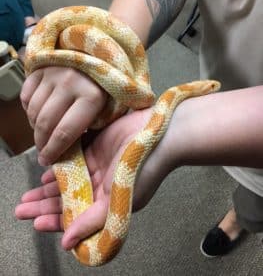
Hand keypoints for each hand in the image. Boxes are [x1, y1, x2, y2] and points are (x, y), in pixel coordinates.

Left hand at [15, 108, 168, 249]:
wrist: (159, 136)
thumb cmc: (144, 170)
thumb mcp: (118, 201)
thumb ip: (91, 220)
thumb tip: (67, 243)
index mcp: (107, 204)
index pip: (76, 217)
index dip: (55, 222)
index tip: (36, 223)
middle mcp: (100, 187)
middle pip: (67, 199)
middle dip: (44, 205)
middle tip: (22, 209)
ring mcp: (97, 167)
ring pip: (66, 181)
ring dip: (48, 188)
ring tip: (29, 195)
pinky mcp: (95, 148)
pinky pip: (72, 158)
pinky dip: (59, 165)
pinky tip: (46, 172)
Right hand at [20, 67, 106, 165]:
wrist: (97, 55)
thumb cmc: (105, 87)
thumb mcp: (109, 109)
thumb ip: (93, 128)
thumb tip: (70, 151)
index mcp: (92, 97)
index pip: (65, 132)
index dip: (53, 151)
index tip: (47, 161)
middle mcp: (70, 84)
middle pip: (45, 123)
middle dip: (41, 143)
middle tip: (43, 151)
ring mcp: (53, 74)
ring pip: (33, 111)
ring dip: (35, 127)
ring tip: (43, 133)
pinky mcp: (41, 68)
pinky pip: (26, 96)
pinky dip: (29, 108)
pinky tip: (39, 113)